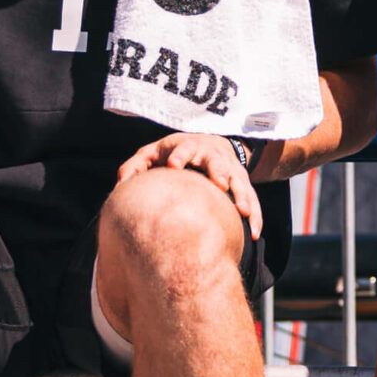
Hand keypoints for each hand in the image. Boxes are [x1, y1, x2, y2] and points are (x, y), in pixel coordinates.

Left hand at [116, 133, 262, 239]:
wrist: (212, 144)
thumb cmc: (175, 153)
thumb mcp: (154, 152)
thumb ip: (136, 166)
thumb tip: (121, 186)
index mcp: (189, 147)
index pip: (184, 149)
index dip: (180, 156)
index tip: (173, 165)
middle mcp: (212, 157)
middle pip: (217, 162)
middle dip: (219, 172)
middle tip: (220, 183)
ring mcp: (231, 170)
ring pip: (240, 182)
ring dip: (243, 196)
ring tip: (244, 212)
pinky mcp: (243, 183)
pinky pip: (252, 199)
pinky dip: (255, 215)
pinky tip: (254, 233)